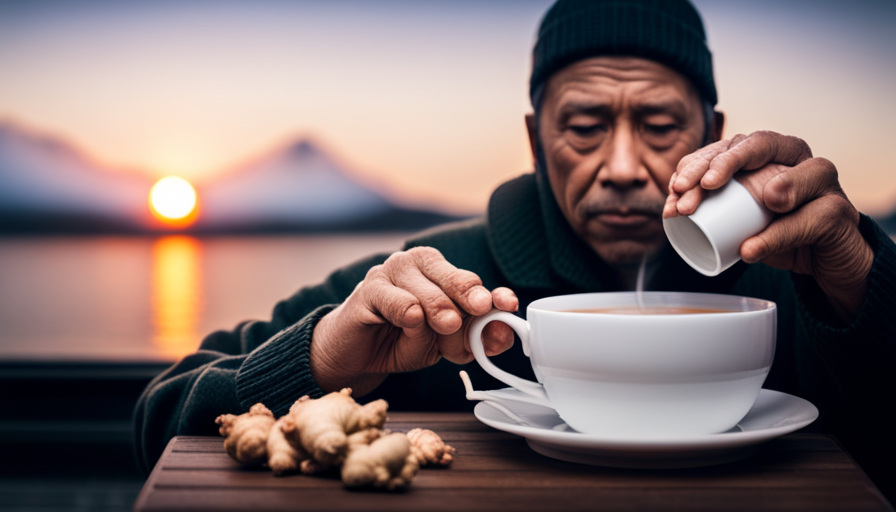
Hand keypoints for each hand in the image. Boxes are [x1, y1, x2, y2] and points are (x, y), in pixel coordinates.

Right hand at [310, 246, 518, 394]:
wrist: (356, 355)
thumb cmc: (400, 341)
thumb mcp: (445, 344)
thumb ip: (474, 337)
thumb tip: (503, 334)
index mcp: (440, 271)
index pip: (472, 280)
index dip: (492, 295)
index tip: (505, 305)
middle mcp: (418, 263)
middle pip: (456, 281)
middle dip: (467, 304)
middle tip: (470, 320)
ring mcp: (392, 271)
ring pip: (429, 293)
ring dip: (438, 318)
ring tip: (436, 334)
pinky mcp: (369, 288)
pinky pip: (396, 299)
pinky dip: (407, 311)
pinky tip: (410, 320)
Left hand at [663, 131, 873, 320]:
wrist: (826, 263)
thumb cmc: (779, 233)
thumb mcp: (742, 221)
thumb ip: (713, 210)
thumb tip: (670, 212)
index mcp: (771, 154)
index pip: (731, 145)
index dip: (700, 162)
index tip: (675, 189)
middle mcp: (799, 159)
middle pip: (759, 143)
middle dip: (718, 164)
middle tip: (687, 196)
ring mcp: (824, 183)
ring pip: (792, 175)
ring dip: (755, 189)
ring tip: (722, 202)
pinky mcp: (838, 214)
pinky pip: (807, 220)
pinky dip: (775, 236)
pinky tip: (750, 248)